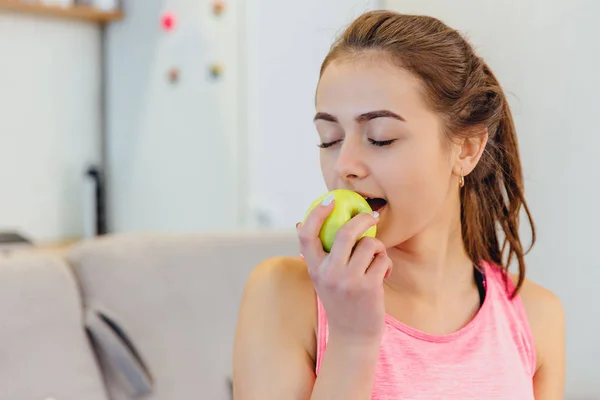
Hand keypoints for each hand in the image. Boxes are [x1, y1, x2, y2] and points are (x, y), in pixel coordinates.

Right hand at [297, 197, 391, 343]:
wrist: (353, 336)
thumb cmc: (340, 301)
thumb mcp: (322, 278)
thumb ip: (317, 255)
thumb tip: (300, 223)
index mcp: (314, 269)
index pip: (307, 235)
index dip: (317, 213)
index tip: (329, 200)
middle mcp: (329, 273)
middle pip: (345, 233)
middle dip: (362, 219)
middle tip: (372, 216)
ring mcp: (349, 281)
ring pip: (369, 244)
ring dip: (377, 247)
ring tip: (376, 259)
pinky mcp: (369, 287)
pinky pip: (382, 259)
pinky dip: (385, 263)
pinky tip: (382, 274)